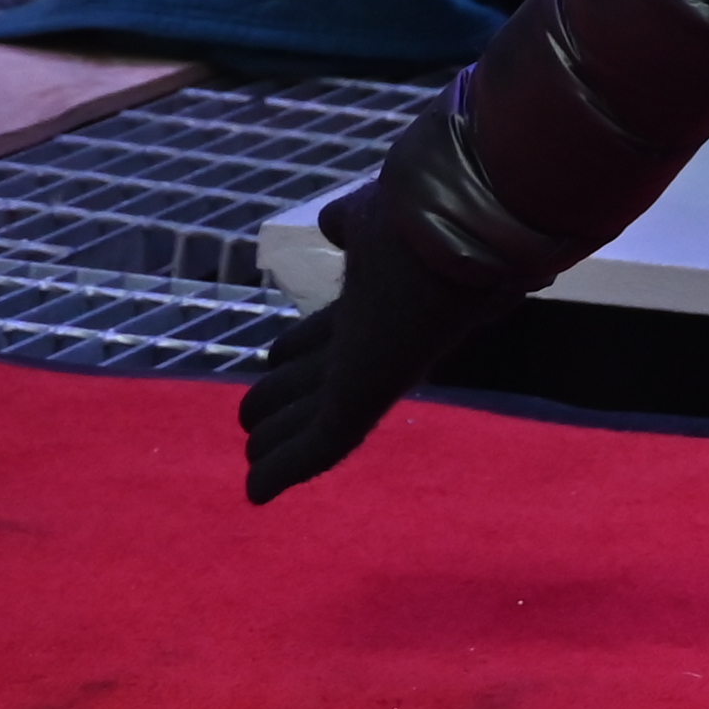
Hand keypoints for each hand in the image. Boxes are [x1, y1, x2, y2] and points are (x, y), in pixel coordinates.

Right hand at [237, 211, 502, 500]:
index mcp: (374, 302)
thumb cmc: (422, 216)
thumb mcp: (374, 216)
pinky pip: (317, 446)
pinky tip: (257, 492)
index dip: (298, 349)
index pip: (326, 336)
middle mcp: (369, 345)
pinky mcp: (362, 400)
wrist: (457, 229)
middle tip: (251, 420)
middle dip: (282, 401)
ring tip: (254, 458)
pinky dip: (283, 470)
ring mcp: (364, 376)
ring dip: (278, 441)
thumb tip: (330, 223)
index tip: (275, 360)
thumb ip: (351, 224)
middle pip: (314, 382)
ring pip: (310, 421)